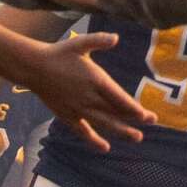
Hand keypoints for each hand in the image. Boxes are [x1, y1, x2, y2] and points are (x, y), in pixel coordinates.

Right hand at [16, 29, 147, 149]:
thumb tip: (116, 38)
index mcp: (96, 80)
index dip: (135, 109)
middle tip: (152, 123)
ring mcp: (78, 109)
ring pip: (103, 124)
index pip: (120, 99)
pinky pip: (83, 131)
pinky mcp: (67, 115)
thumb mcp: (80, 43)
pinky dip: (93, 140)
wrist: (33, 67)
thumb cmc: (59, 53)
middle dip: (135, 119)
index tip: (148, 116)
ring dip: (121, 131)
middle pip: (116, 113)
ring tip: (137, 137)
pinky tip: (105, 148)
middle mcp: (89, 98)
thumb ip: (99, 40)